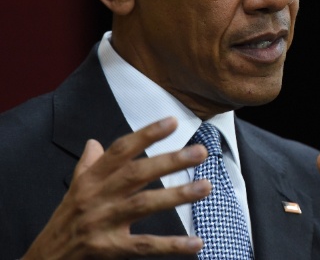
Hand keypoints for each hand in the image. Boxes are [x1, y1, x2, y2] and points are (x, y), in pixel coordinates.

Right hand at [23, 117, 209, 258]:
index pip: (121, 150)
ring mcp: (103, 223)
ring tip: (205, 187)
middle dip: (170, 161)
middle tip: (200, 152)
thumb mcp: (74, 189)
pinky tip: (196, 243)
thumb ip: (88, 165)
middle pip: (137, 174)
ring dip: (177, 195)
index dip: (147, 134)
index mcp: (91, 179)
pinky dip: (172, 245)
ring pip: (144, 204)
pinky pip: (145, 246)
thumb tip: (94, 142)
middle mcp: (97, 197)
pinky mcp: (109, 249)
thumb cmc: (65, 221)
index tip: (173, 122)